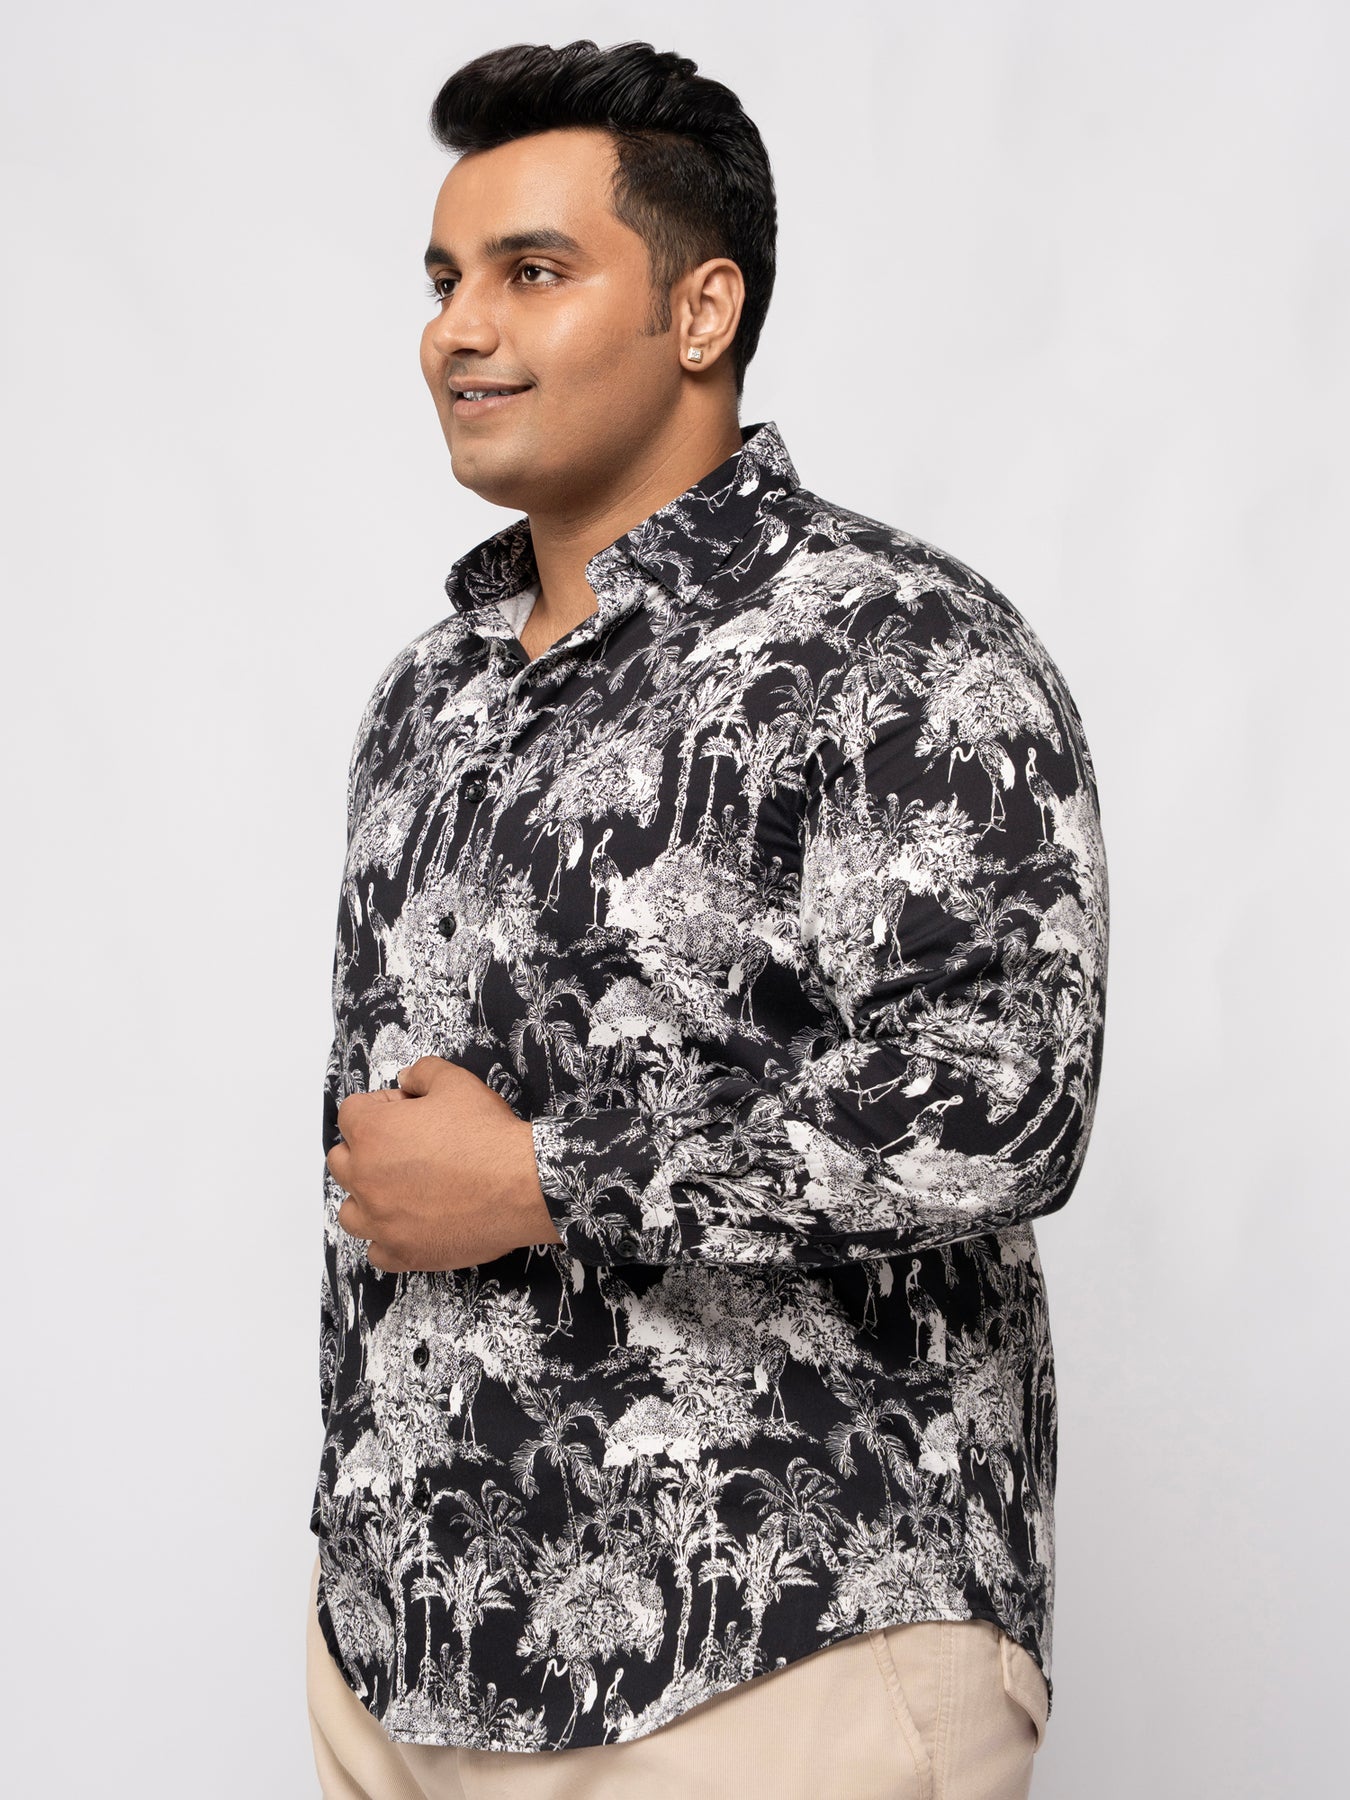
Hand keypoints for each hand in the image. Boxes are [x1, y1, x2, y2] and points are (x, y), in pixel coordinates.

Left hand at [326, 1055, 562, 1271]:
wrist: (522, 1186)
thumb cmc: (488, 1134)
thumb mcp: (457, 1083)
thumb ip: (422, 1073)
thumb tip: (406, 1079)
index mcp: (372, 1132)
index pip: (350, 1114)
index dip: (380, 1108)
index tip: (408, 1114)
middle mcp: (366, 1178)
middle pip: (341, 1162)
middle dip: (366, 1151)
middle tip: (405, 1150)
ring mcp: (381, 1221)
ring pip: (350, 1211)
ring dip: (368, 1199)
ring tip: (400, 1193)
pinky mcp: (402, 1253)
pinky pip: (375, 1251)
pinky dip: (388, 1239)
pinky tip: (411, 1226)